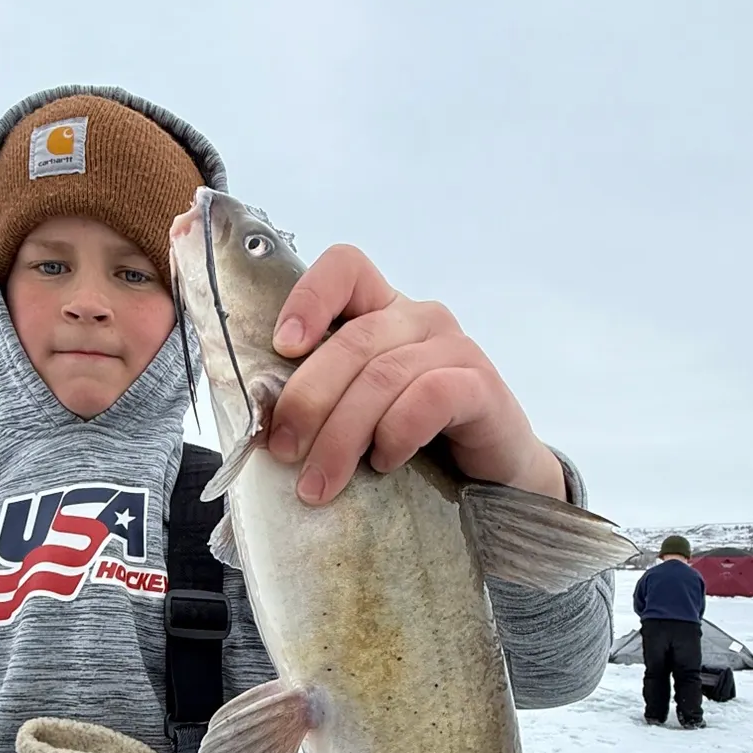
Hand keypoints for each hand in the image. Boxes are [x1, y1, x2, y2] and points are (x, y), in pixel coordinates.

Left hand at [266, 244, 565, 503]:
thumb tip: (261, 423)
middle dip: (308, 402)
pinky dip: (397, 433)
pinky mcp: (483, 387)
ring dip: (342, 436)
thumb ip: (319, 403)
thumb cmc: (413, 448)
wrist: (492, 485)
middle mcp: (419, 320)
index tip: (282, 348)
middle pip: (352, 341)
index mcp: (381, 312)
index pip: (346, 268)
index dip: (308, 298)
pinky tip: (385, 463)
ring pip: (383, 376)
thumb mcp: (355, 418)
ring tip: (320, 484)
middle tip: (284, 453)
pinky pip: (430, 397)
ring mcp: (455, 349)